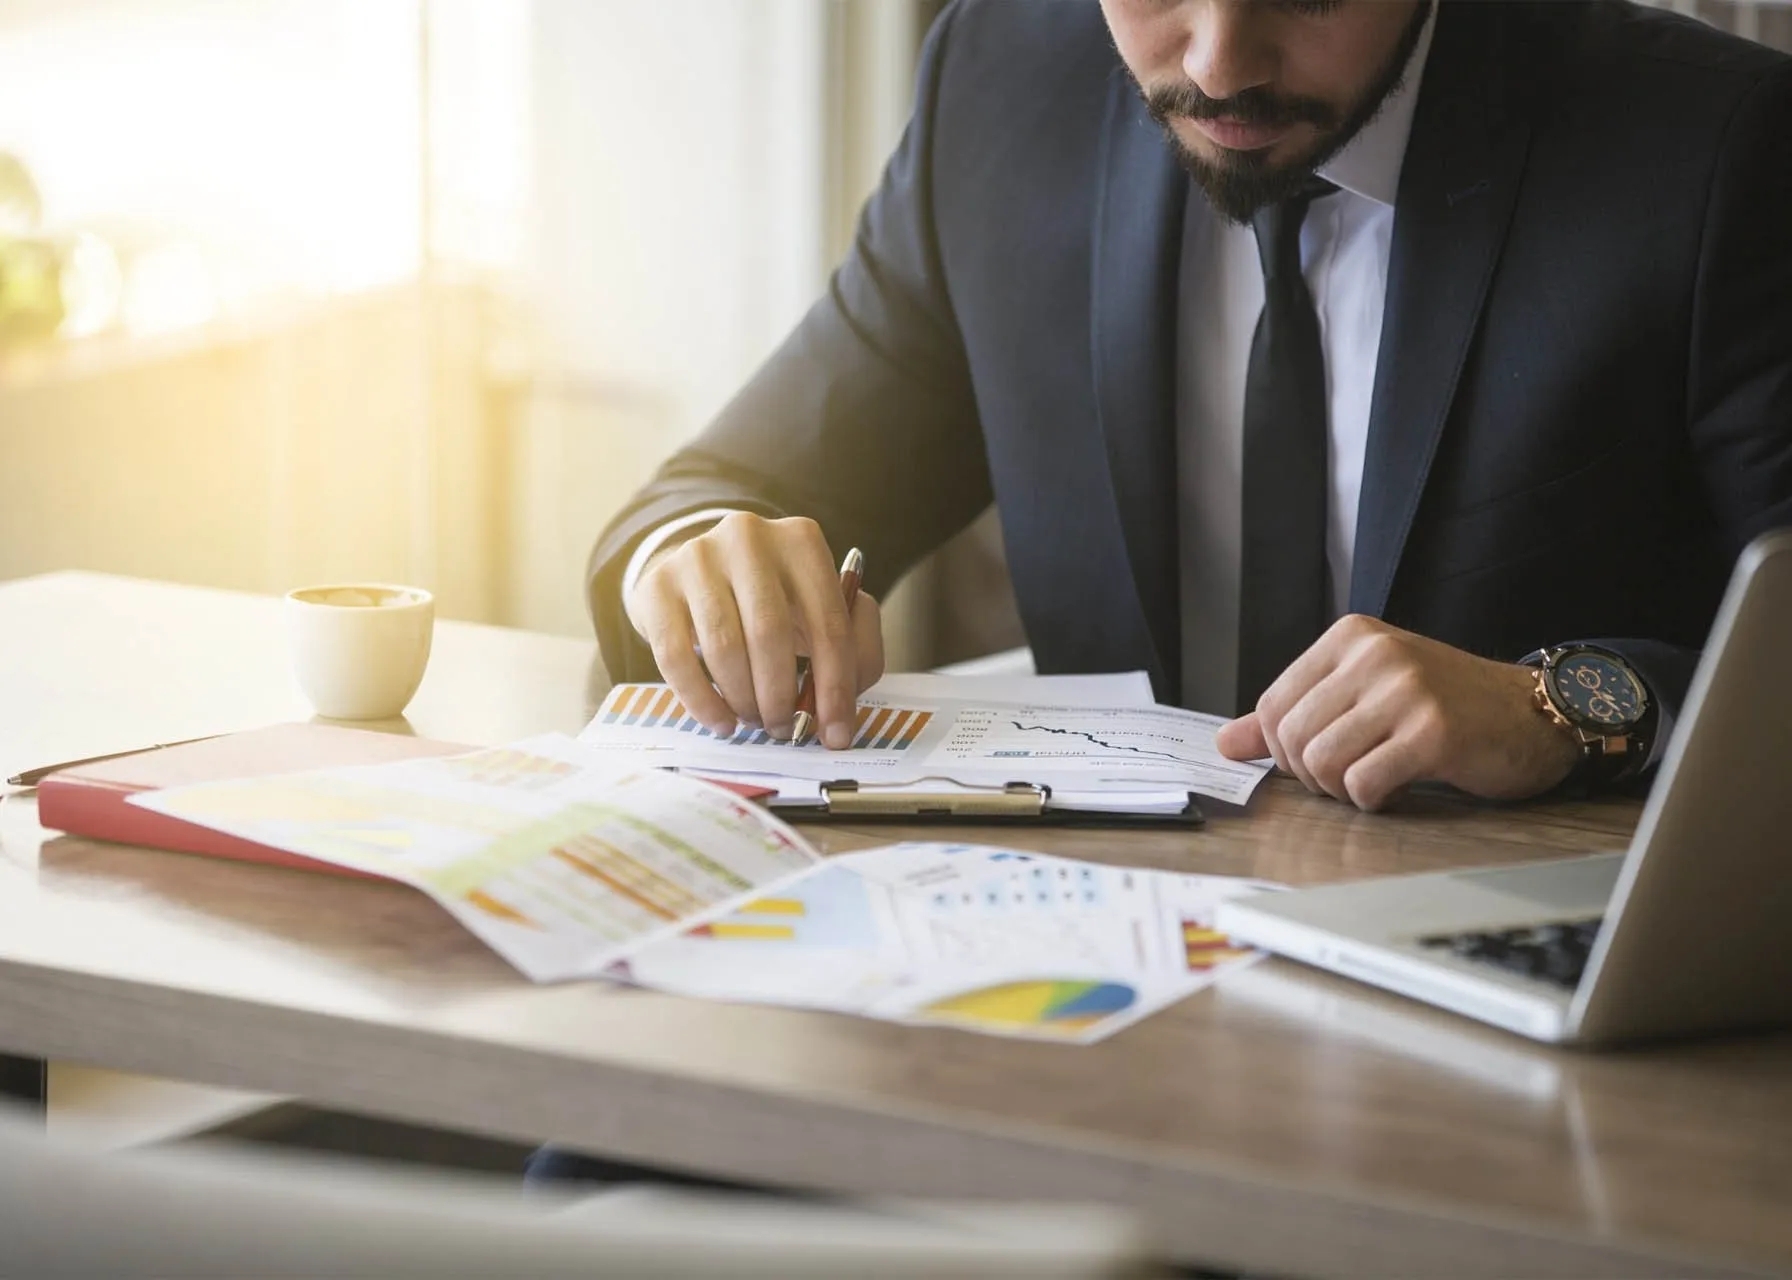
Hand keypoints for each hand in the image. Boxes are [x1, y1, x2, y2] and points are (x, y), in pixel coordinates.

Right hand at [626, 513, 884, 747]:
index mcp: (802, 541)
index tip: (836, 734)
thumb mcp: (822, 609)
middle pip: (770, 633)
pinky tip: (722, 721)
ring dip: (744, 700)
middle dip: (781, 697)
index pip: (830, 622)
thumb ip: (854, 649)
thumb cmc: (774, 601)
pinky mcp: (657, 587)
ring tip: (754, 720)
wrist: (701, 572)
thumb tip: (839, 713)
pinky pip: (676, 657)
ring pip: (723, 647)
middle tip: (785, 730)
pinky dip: (703, 701)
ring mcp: (697, 557)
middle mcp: (749, 537)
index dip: (836, 686)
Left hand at [1215, 615, 1580, 810]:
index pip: (1271, 706)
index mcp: (1349, 638)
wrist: (1532, 714)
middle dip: (1312, 775)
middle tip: (1350, 776)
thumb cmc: (1446, 705)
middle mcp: (1374, 655)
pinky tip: (1398, 788)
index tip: (1316, 759)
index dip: (1282, 750)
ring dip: (1341, 790)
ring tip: (1374, 780)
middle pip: (1292, 738)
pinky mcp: (1432, 732)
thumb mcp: (1363, 694)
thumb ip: (1295, 715)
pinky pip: (1363, 785)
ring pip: (1322, 763)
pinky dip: (1372, 801)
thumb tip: (1225, 743)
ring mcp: (1405, 690)